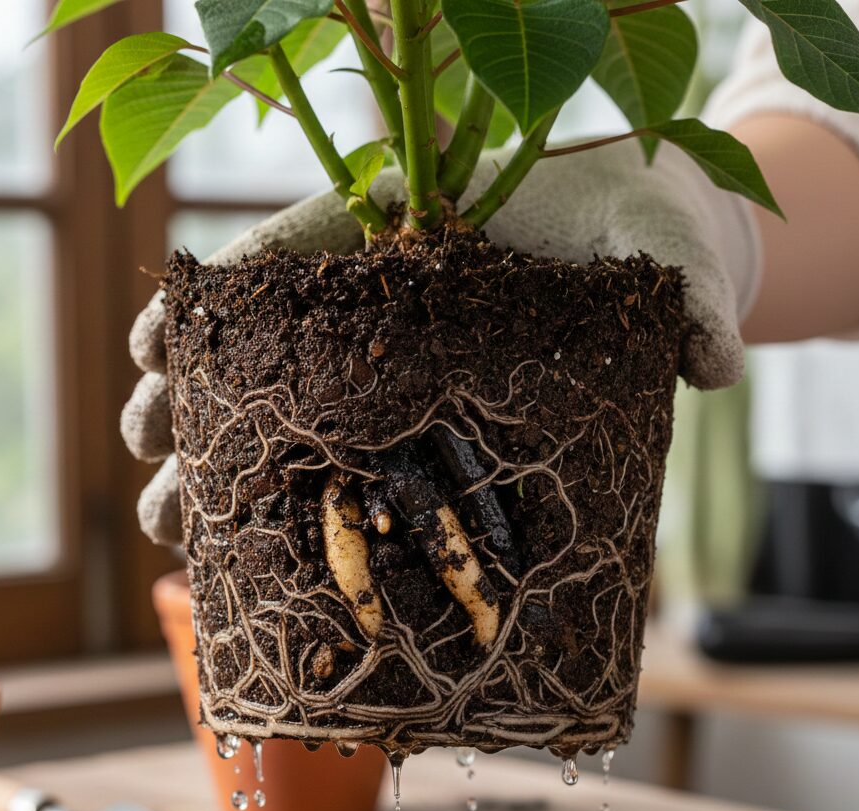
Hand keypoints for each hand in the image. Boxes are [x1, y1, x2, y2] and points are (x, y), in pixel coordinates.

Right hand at [122, 139, 758, 545]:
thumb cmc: (643, 226)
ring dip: (218, 462)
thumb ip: (683, 295)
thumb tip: (712, 365)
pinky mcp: (417, 401)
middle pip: (263, 348)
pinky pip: (337, 442)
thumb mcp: (659, 248)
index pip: (289, 261)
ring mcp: (393, 355)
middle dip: (192, 402)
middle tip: (146, 457)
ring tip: (173, 525)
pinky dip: (286, 485)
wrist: (658, 241)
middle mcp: (382, 297)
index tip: (150, 348)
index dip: (214, 311)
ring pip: (282, 406)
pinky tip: (250, 537)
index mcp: (410, 232)